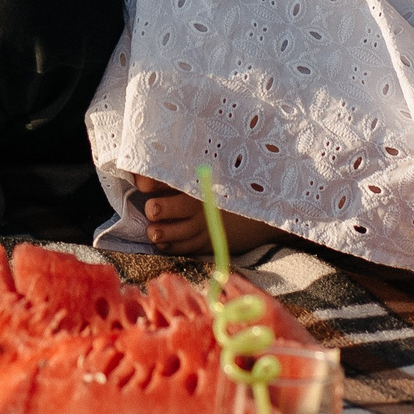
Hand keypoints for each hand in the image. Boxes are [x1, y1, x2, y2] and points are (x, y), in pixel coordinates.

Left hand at [131, 173, 284, 255]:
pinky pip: (183, 248)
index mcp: (197, 179)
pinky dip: (170, 245)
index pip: (160, 178)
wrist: (271, 209)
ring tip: (154, 230)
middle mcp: (198, 202)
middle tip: (153, 208)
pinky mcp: (211, 242)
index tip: (141, 183)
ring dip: (157, 232)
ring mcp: (204, 225)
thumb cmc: (241, 184)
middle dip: (153, 208)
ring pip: (168, 233)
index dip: (146, 181)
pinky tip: (165, 241)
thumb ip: (190, 165)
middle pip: (159, 208)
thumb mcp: (219, 168)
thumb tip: (157, 166)